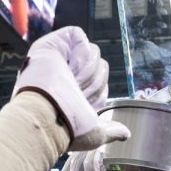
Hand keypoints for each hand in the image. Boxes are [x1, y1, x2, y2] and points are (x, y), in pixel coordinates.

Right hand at [13, 26, 129, 150]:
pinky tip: (67, 68)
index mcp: (73, 92)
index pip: (100, 82)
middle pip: (99, 64)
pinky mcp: (52, 43)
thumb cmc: (65, 128)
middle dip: (94, 81)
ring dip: (87, 70)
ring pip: (93, 50)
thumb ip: (110, 130)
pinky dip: (79, 52)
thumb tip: (125, 133)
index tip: (85, 104)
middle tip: (77, 93)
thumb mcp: (93, 133)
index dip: (99, 92)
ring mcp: (58, 58)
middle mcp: (66, 74)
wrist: (46, 116)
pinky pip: (78, 36)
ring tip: (71, 82)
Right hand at [62, 150, 154, 170]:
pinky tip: (102, 151)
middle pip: (68, 170)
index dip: (72, 161)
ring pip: (78, 168)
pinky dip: (94, 158)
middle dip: (76, 154)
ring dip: (86, 153)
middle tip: (89, 143)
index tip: (82, 152)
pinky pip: (92, 170)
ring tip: (96, 143)